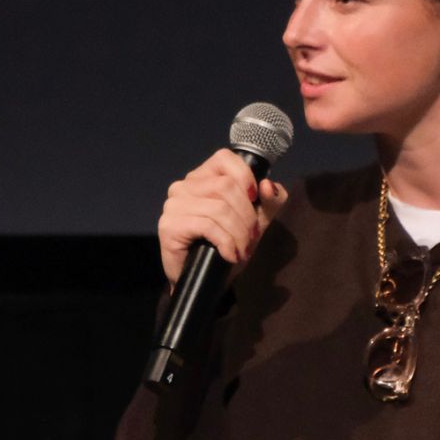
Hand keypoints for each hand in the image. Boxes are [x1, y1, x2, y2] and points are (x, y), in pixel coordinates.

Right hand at [157, 150, 287, 285]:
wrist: (205, 281)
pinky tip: (229, 255)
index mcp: (202, 177)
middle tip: (252, 238)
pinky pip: (207, 225)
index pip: (224, 158)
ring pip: (219, 208)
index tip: (255, 199)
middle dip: (247, 215)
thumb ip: (269, 201)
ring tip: (242, 250)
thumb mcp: (257, 221)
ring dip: (238, 233)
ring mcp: (174, 205)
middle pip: (226, 186)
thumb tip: (268, 185)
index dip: (245, 176)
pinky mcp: (169, 225)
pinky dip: (226, 242)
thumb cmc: (227, 246)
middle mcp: (184, 186)